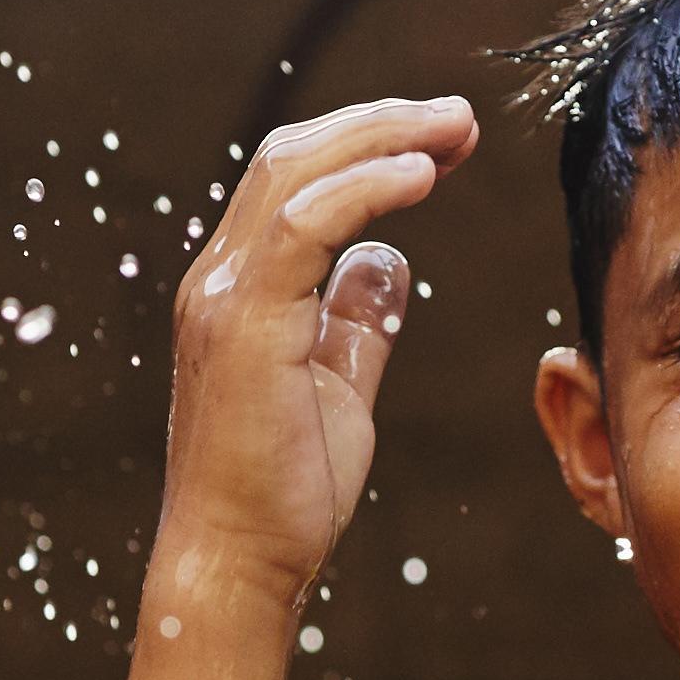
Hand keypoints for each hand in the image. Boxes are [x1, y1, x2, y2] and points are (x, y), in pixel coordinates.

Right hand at [154, 97, 472, 602]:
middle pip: (293, 157)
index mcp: (240, 287)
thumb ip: (359, 318)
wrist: (238, 563)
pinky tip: (422, 173)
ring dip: (381, 137)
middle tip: (461, 116)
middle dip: (382, 123)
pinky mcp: (241, 324)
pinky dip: (364, 186)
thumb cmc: (285, 489)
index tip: (447, 141)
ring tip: (455, 127)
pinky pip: (302, 226)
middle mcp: (218, 278)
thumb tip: (389, 258)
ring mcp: (222, 296)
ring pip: (294, 173)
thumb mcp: (340, 383)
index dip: (369, 145)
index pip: (296, 182)